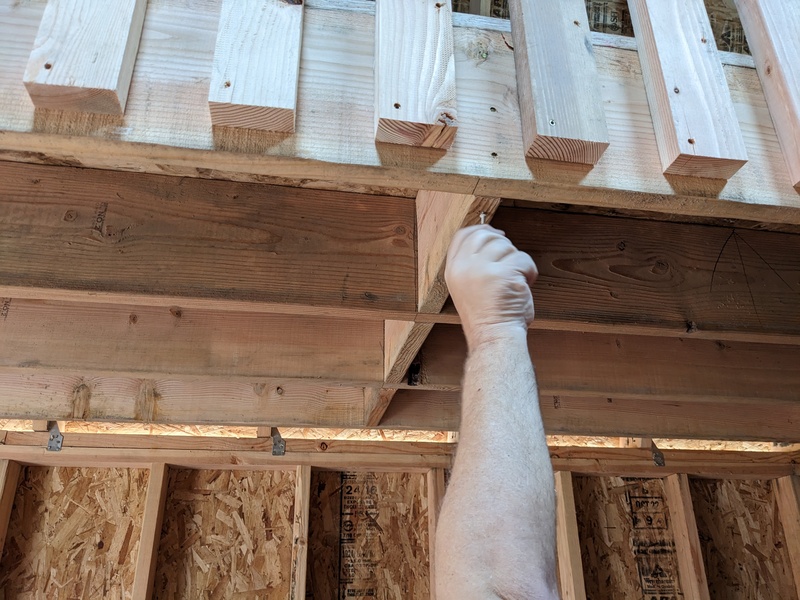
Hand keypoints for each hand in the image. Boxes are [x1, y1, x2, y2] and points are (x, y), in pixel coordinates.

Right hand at [445, 225, 537, 348]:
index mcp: (453, 270)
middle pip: (484, 234)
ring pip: (507, 246)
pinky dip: (529, 272)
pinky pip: (523, 259)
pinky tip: (523, 286)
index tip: (495, 234)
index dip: (481, 230)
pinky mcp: (503, 274)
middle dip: (502, 244)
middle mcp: (464, 267)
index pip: (463, 235)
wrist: (494, 336)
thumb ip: (472, 263)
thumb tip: (492, 235)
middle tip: (510, 262)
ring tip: (514, 281)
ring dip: (517, 262)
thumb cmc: (487, 316)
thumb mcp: (467, 286)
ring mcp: (482, 269)